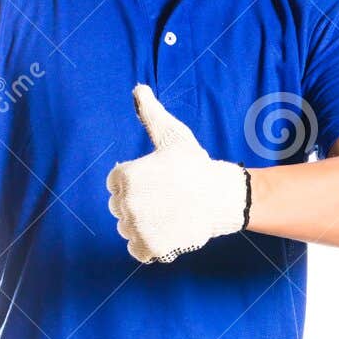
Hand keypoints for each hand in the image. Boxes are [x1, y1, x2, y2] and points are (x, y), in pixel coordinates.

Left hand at [106, 84, 247, 262]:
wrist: (222, 196)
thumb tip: (138, 89)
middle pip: (119, 207)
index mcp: (126, 176)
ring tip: (167, 212)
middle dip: (139, 202)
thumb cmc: (195, 164)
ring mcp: (138, 228)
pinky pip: (136, 249)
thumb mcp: (172, 135)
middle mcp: (127, 203)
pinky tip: (165, 230)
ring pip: (127, 228)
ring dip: (144, 223)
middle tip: (165, 196)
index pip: (115, 183)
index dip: (137, 180)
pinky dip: (148, 244)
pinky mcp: (150, 247)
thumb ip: (150, 114)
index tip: (158, 179)